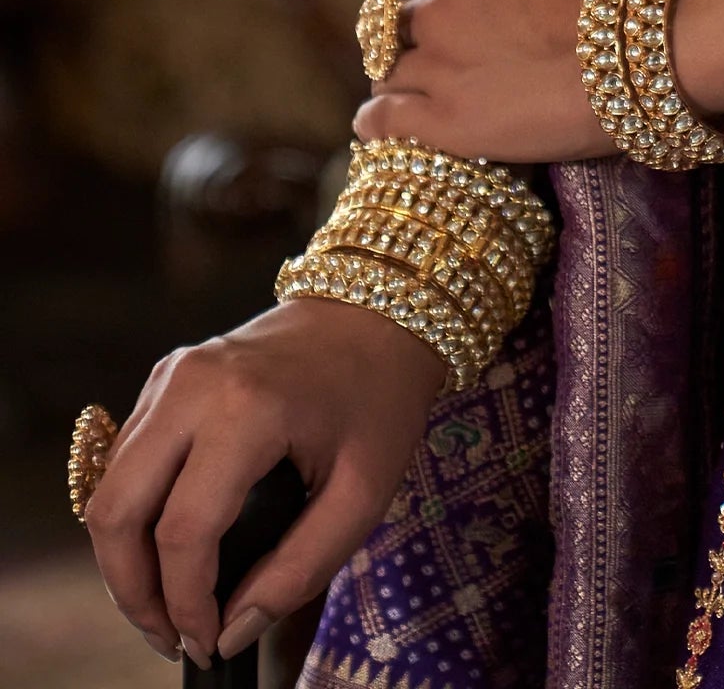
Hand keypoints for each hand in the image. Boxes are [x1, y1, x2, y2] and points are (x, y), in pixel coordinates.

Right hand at [85, 297, 443, 667]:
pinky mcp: (167, 376)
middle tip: (170, 636)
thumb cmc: (380, 398)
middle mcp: (192, 386)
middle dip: (132, 592)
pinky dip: (133, 514)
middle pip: (117, 512)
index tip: (208, 646)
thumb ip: (300, 570)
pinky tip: (169, 548)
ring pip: (108, 488)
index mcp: (247, 409)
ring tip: (167, 605)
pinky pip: (126, 460)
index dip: (186, 606)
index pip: (183, 533)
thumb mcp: (364, 492)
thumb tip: (233, 632)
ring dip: (124, 558)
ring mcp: (172, 375)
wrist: (379, 311)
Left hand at [356, 0, 613, 162]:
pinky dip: (373, 123)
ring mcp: (437, 66)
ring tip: (412, 97)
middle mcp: (436, 8)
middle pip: (391, 28)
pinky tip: (378, 128)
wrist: (639, 41)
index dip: (416, 0)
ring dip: (394, 83)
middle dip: (402, 43)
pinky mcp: (445, 122)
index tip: (428, 18)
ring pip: (385, 75)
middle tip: (427, 62)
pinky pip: (382, 121)